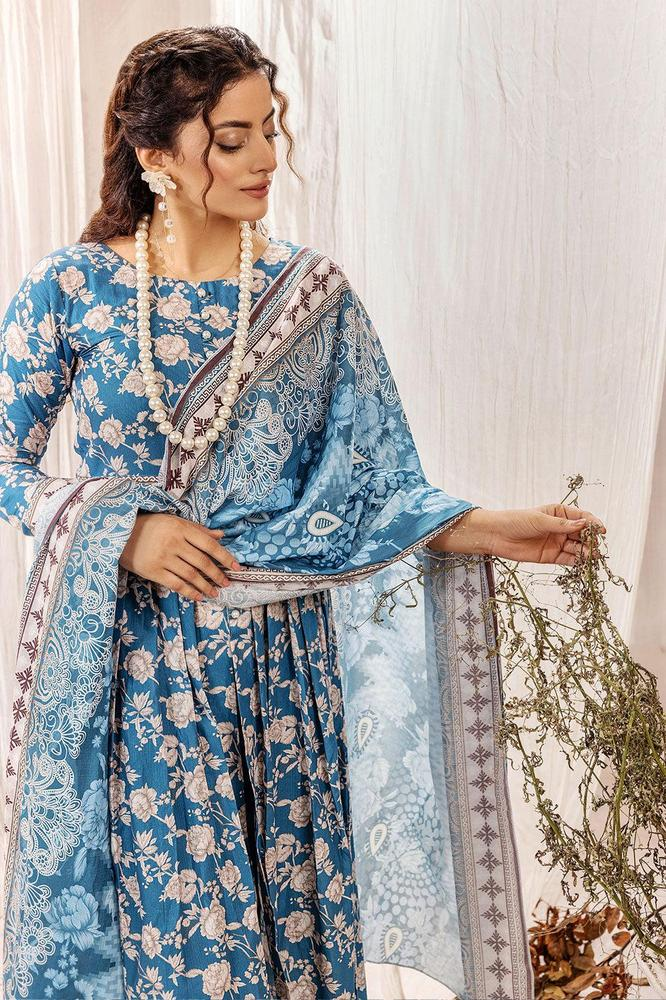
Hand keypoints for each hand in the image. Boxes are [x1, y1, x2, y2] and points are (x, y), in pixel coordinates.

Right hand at [119, 512, 241, 600]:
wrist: (118, 533)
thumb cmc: (150, 525)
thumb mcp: (174, 522)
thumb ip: (198, 530)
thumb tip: (221, 535)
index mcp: (180, 528)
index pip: (209, 544)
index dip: (224, 556)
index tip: (236, 566)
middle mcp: (174, 543)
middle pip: (202, 562)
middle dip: (217, 574)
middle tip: (226, 583)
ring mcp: (163, 558)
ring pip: (191, 576)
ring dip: (206, 586)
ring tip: (215, 592)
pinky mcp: (153, 571)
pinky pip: (176, 584)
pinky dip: (189, 592)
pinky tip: (198, 596)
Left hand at [482, 504, 606, 564]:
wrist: (497, 536)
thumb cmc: (516, 521)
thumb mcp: (540, 520)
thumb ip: (562, 524)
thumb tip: (584, 524)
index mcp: (559, 513)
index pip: (582, 517)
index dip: (593, 523)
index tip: (601, 530)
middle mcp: (561, 528)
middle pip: (582, 534)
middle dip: (591, 540)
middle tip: (596, 546)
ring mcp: (557, 542)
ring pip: (577, 548)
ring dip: (586, 552)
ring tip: (592, 556)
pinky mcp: (552, 556)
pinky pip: (568, 559)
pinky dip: (577, 562)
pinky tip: (583, 563)